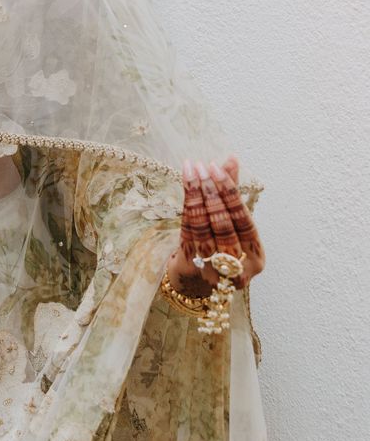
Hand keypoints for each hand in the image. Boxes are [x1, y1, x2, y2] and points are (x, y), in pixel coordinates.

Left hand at [166, 156, 265, 299]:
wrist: (197, 282)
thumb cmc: (221, 246)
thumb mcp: (233, 224)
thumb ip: (233, 193)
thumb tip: (232, 158)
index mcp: (256, 257)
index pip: (244, 220)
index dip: (230, 192)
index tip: (217, 167)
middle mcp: (238, 268)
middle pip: (223, 225)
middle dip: (212, 192)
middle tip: (202, 167)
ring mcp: (214, 271)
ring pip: (203, 228)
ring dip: (196, 196)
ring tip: (191, 171)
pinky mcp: (192, 269)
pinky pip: (187, 233)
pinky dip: (186, 208)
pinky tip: (185, 189)